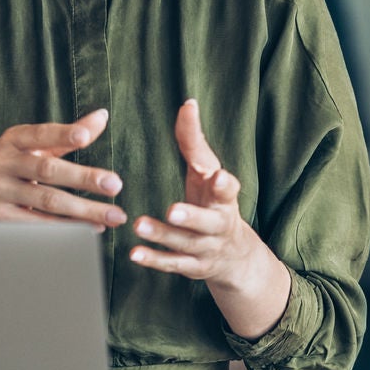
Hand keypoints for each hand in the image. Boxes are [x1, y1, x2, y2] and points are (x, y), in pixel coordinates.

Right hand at [0, 109, 126, 229]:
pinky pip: (38, 225)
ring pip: (47, 201)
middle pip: (49, 170)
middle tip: (115, 184)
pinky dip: (66, 229)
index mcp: (12, 140)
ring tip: (114, 215)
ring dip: (84, 210)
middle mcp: (4, 163)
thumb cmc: (0, 171)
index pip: (41, 135)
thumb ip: (63, 136)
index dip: (62, 134)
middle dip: (84, 178)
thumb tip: (102, 116)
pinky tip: (90, 230)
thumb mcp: (23, 148)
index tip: (84, 136)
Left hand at [130, 99, 290, 338]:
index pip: (228, 191)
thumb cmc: (213, 201)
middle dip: (191, 217)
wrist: (235, 255)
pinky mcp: (192, 266)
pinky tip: (134, 253)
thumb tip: (187, 103)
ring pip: (186, 244)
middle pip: (208, 223)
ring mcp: (206, 248)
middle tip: (173, 210)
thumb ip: (195, 141)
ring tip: (140, 225)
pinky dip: (154, 260)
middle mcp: (219, 225)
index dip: (224, 184)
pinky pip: (172, 264)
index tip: (218, 176)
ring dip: (163, 236)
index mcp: (225, 199)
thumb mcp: (208, 172)